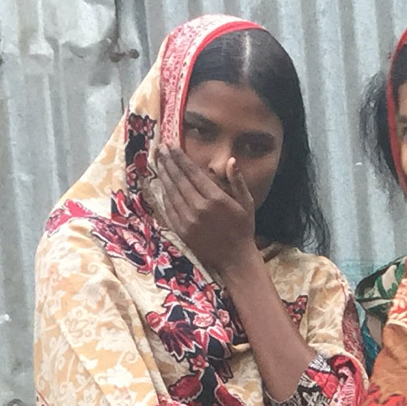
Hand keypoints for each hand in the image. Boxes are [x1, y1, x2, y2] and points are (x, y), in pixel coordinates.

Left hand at [150, 144, 261, 280]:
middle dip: (168, 162)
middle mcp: (200, 207)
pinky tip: (162, 184)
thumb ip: (238, 182)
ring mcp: (188, 220)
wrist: (235, 259)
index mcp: (216, 199)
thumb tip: (231, 161)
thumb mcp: (247, 204)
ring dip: (163, 175)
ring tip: (158, 162)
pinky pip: (169, 208)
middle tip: (160, 149)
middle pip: (179, 179)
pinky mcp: (181, 230)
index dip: (180, 157)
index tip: (171, 146)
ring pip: (171, 191)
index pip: (192, 172)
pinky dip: (164, 194)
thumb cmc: (243, 229)